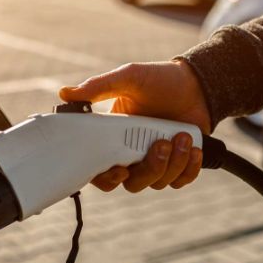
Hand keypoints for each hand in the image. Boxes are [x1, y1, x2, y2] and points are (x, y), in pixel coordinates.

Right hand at [59, 60, 211, 192]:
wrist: (196, 84)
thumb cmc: (159, 80)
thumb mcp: (127, 78)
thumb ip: (98, 87)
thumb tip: (65, 93)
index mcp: (114, 139)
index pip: (101, 171)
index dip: (107, 178)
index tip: (121, 169)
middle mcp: (133, 155)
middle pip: (132, 183)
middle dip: (149, 169)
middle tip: (162, 144)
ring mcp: (157, 162)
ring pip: (158, 183)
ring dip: (173, 163)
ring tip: (182, 136)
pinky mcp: (179, 165)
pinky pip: (180, 180)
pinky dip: (188, 169)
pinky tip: (193, 148)